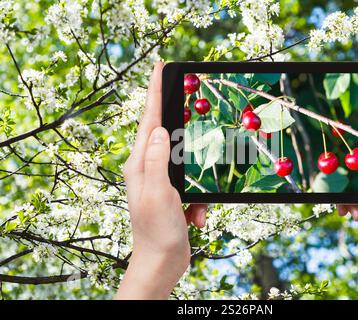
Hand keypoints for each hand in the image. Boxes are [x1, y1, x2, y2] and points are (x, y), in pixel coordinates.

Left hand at [115, 62, 206, 299]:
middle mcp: (148, 168)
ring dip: (197, 185)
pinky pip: (194, 186)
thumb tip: (160, 129)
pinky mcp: (174, 193)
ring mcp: (162, 181)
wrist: (162, 262)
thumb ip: (158, 159)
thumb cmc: (156, 231)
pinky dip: (199, 202)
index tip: (159, 66)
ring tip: (194, 211)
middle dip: (185, 135)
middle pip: (169, 136)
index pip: (149, 120)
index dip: (154, 92)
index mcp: (140, 163)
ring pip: (187, 164)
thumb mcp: (158, 193)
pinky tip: (195, 218)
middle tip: (197, 124)